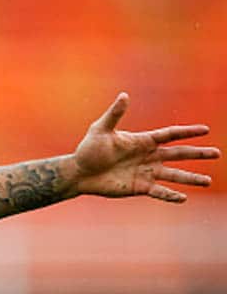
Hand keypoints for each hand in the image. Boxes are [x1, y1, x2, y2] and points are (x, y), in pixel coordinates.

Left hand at [73, 93, 219, 201]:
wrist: (79, 172)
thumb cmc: (88, 149)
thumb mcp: (101, 129)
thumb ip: (114, 115)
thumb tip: (124, 95)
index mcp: (142, 141)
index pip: (169, 135)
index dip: (187, 132)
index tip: (205, 129)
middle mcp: (148, 157)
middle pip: (178, 154)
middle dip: (197, 154)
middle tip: (217, 153)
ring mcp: (145, 173)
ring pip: (173, 175)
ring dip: (190, 178)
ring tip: (207, 181)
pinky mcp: (139, 187)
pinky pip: (158, 192)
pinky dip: (170, 195)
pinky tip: (182, 198)